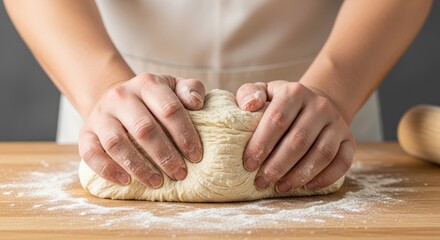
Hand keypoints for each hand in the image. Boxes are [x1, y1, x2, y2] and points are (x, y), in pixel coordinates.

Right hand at [78, 73, 204, 187]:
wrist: (118, 100)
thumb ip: (190, 89)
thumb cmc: (154, 100)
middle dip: (164, 155)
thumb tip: (197, 103)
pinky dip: (107, 169)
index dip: (184, 134)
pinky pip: (91, 153)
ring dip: (139, 166)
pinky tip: (125, 181)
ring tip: (157, 182)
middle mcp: (120, 96)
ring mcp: (101, 115)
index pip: (169, 109)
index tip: (196, 156)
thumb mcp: (174, 88)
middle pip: (144, 128)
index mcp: (147, 83)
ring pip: (116, 143)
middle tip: (179, 173)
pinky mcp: (85, 133)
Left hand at [236, 81, 354, 191]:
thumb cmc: (280, 105)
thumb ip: (249, 94)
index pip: (278, 119)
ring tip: (281, 187)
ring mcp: (337, 123)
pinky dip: (326, 178)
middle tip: (262, 181)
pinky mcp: (349, 140)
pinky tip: (306, 187)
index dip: (262, 143)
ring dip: (300, 175)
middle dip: (278, 165)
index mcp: (295, 93)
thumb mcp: (263, 93)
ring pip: (322, 153)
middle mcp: (319, 106)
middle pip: (299, 140)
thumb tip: (249, 105)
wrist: (314, 105)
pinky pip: (343, 162)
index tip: (249, 164)